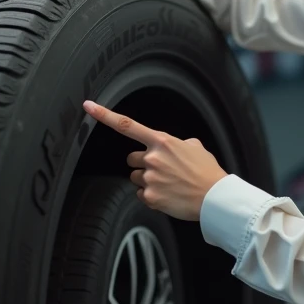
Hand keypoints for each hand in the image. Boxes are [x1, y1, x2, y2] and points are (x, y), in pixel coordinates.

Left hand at [83, 100, 228, 221]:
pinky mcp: (150, 197)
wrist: (215, 197)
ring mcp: (150, 178)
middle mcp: (152, 158)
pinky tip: (169, 196)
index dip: (104, 115)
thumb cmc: (207, 172)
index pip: (127, 125)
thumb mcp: (195, 147)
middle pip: (131, 159)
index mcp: (162, 141)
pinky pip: (142, 195)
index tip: (88, 106)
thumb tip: (176, 147)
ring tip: (169, 184)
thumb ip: (178, 143)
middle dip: (143, 164)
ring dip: (148, 181)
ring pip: (136, 178)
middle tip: (163, 170)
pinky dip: (153, 197)